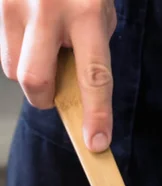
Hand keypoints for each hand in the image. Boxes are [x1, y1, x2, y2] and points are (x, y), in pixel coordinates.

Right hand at [0, 0, 115, 151]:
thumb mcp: (99, 9)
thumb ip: (89, 49)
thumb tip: (72, 89)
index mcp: (86, 13)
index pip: (94, 76)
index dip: (96, 115)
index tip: (96, 143)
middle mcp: (48, 9)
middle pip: (35, 82)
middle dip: (45, 99)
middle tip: (55, 91)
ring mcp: (15, 3)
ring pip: (12, 69)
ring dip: (29, 72)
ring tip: (43, 45)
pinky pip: (3, 49)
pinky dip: (18, 52)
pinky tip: (31, 31)